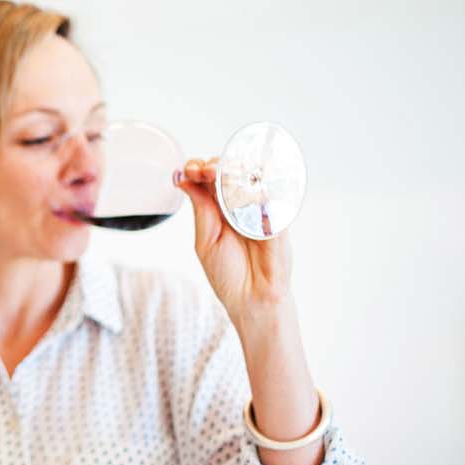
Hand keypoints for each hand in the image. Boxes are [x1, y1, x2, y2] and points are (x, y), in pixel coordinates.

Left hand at [177, 156, 292, 317]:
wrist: (252, 298)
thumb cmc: (228, 274)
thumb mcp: (205, 240)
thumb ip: (200, 209)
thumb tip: (184, 179)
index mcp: (219, 210)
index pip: (209, 180)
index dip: (199, 169)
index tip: (189, 169)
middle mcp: (240, 206)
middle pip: (229, 173)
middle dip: (213, 166)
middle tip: (203, 170)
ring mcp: (261, 210)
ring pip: (250, 178)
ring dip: (233, 171)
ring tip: (219, 174)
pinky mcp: (280, 217)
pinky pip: (272, 195)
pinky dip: (258, 186)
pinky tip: (246, 185)